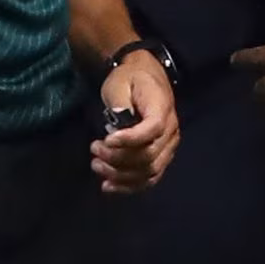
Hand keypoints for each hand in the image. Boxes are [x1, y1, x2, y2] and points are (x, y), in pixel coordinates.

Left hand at [93, 52, 178, 192]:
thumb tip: (117, 126)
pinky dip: (129, 186)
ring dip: (120, 175)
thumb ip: (119, 102)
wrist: (145, 77)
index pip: (153, 129)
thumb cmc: (130, 79)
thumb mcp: (120, 81)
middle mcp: (171, 131)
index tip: (106, 139)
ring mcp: (168, 147)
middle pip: (149, 155)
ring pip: (149, 171)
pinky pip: (149, 178)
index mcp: (162, 108)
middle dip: (118, 158)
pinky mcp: (161, 157)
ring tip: (96, 165)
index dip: (130, 139)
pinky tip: (108, 186)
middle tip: (94, 149)